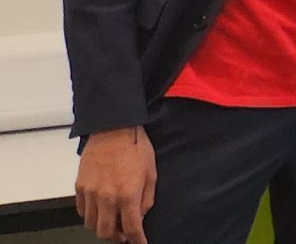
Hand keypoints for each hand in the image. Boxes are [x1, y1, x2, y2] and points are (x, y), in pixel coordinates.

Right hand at [74, 125, 154, 242]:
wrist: (113, 129)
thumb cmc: (135, 148)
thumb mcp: (151, 174)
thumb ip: (146, 199)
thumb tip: (141, 215)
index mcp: (127, 194)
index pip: (131, 228)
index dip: (137, 240)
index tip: (140, 243)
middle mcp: (107, 197)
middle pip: (106, 232)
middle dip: (117, 238)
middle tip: (125, 234)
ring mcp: (90, 193)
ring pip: (91, 224)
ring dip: (102, 227)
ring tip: (113, 222)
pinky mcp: (79, 186)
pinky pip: (81, 211)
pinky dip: (90, 216)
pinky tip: (100, 210)